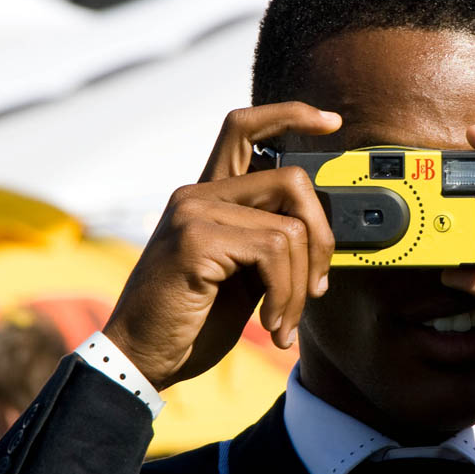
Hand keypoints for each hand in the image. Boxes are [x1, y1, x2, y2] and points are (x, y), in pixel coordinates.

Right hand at [103, 103, 340, 389]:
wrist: (143, 358)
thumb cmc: (191, 321)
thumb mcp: (243, 275)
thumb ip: (271, 244)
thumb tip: (324, 235)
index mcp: (208, 196)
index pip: (245, 126)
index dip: (292, 114)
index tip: (331, 123)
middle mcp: (198, 194)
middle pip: (292, 179)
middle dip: (322, 237)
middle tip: (318, 287)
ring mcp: (194, 212)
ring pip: (291, 227)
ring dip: (301, 285)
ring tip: (284, 322)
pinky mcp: (196, 239)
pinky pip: (275, 252)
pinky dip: (286, 295)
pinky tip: (271, 324)